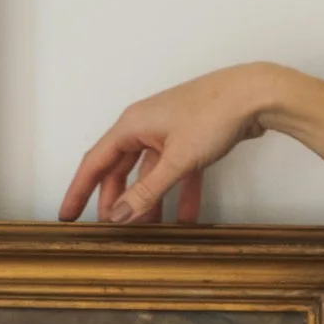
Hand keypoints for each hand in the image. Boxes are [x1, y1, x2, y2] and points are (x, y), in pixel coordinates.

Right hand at [59, 67, 323, 226]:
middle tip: (112, 228)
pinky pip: (177, 171)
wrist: (257, 94)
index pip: (94, 162)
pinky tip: (188, 217)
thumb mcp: (177, 160)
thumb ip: (147, 191)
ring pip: (150, 173)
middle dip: (117, 201)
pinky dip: (180, 193)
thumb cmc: (215, 113)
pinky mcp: (192, 138)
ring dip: (149, 201)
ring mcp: (170, 131)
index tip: (67, 215)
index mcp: (132, 125)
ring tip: (148, 230)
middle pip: (121, 169)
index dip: (79, 190)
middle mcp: (146, 126)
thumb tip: (120, 216)